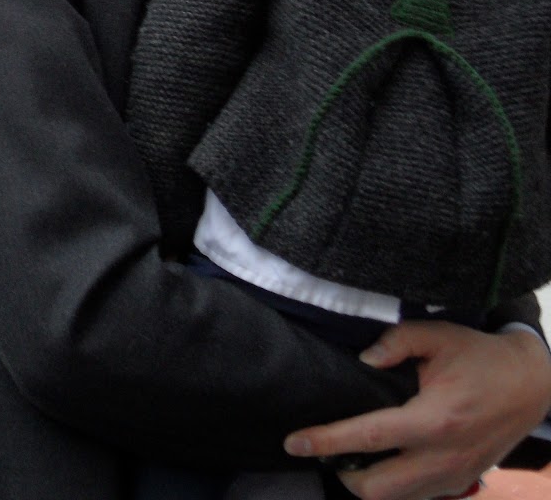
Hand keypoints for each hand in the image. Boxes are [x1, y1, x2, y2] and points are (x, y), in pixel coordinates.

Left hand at [285, 322, 550, 499]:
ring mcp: (456, 476)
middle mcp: (444, 456)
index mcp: (434, 420)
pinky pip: (418, 498)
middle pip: (378, 487)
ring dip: (366, 485)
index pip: (369, 437)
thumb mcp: (437, 336)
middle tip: (322, 450)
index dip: (327, 441)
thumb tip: (362, 360)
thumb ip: (394, 343)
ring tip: (347, 458)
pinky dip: (393, 488)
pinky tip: (380, 464)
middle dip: (342, 474)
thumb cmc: (479, 357)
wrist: (532, 385)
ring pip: (396, 499)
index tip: (293, 442)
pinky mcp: (463, 482)